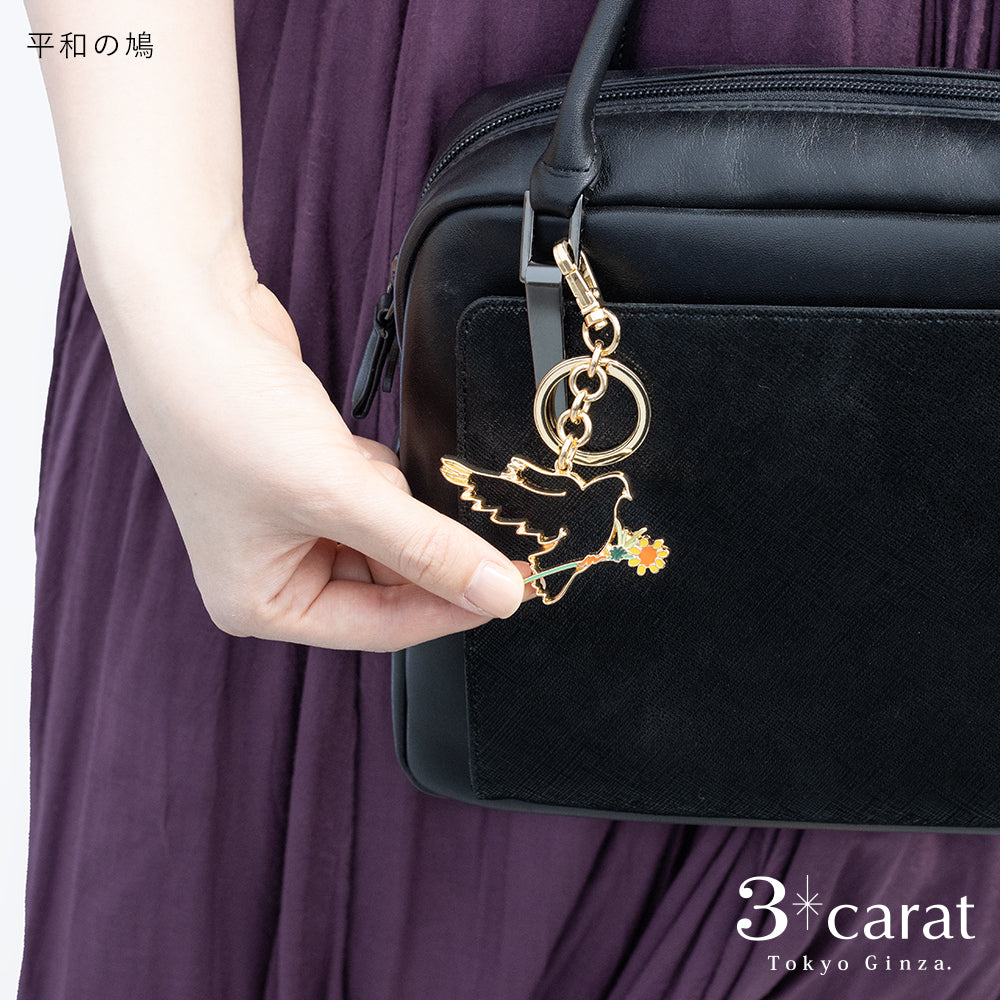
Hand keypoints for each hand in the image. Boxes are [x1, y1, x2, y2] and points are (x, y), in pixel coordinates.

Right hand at [104, 279, 529, 651]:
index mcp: (261, 603)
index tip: (514, 587)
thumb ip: (426, 549)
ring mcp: (289, 525)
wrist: (187, 315)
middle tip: (453, 512)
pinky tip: (344, 444)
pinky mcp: (307, 479)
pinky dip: (376, 472)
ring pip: (386, 535)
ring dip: (391, 498)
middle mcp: (272, 573)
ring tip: (351, 461)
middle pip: (387, 582)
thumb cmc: (224, 410)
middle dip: (413, 539)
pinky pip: (371, 495)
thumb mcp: (338, 492)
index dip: (452, 606)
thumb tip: (501, 595)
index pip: (383, 628)